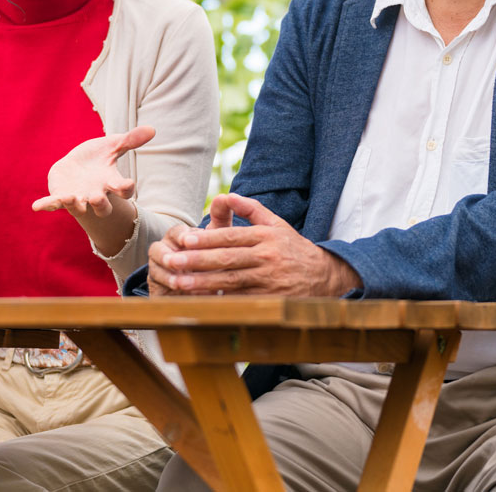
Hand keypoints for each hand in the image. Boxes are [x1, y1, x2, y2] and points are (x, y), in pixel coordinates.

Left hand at [32, 126, 154, 216]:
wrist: (75, 167)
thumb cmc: (97, 158)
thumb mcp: (113, 146)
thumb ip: (131, 140)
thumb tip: (153, 129)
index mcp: (110, 183)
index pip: (123, 190)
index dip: (126, 188)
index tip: (130, 184)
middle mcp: (96, 195)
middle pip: (103, 208)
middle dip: (100, 205)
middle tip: (97, 198)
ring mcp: (78, 198)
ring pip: (78, 208)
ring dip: (74, 204)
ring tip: (69, 198)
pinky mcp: (60, 196)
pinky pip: (53, 204)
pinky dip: (46, 205)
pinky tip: (36, 207)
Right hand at [146, 194, 240, 295]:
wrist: (208, 286)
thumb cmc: (215, 256)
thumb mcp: (220, 237)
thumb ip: (221, 217)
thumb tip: (224, 196)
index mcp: (179, 237)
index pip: (176, 232)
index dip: (181, 236)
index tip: (187, 241)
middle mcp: (165, 251)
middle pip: (157, 249)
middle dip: (167, 256)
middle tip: (175, 262)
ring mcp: (159, 270)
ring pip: (155, 270)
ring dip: (167, 276)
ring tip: (179, 283)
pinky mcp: (158, 289)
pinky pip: (159, 290)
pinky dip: (171, 292)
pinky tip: (185, 296)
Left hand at [148, 193, 362, 295]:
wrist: (323, 277)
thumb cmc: (293, 248)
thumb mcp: (277, 224)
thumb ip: (251, 208)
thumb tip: (227, 194)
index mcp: (266, 236)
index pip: (231, 237)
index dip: (206, 238)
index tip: (183, 238)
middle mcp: (267, 258)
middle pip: (227, 259)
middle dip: (197, 261)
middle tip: (172, 260)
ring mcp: (268, 281)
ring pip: (230, 282)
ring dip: (202, 283)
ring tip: (178, 283)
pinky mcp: (269, 301)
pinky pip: (240, 301)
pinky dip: (219, 302)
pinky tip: (199, 302)